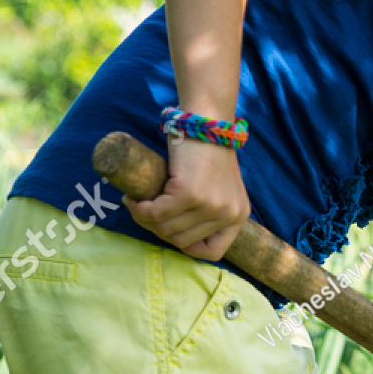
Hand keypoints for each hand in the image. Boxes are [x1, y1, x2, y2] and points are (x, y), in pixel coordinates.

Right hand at [123, 134, 250, 259]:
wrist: (206, 121)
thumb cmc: (207, 152)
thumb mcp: (219, 188)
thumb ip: (209, 210)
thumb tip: (175, 232)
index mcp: (238, 216)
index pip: (213, 253)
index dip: (186, 246)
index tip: (169, 230)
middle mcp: (229, 215)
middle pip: (182, 241)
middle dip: (157, 229)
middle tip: (145, 211)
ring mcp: (210, 205)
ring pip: (166, 229)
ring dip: (144, 219)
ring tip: (137, 204)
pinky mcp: (189, 193)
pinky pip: (156, 213)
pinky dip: (139, 209)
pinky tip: (134, 199)